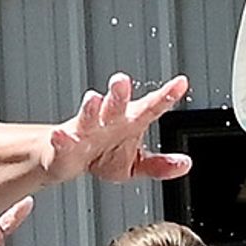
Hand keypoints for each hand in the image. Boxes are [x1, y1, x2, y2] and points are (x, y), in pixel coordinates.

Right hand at [45, 72, 194, 188]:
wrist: (69, 158)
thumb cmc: (104, 154)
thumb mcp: (136, 163)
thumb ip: (159, 165)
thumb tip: (185, 165)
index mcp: (130, 121)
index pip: (151, 107)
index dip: (166, 96)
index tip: (181, 83)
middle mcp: (109, 120)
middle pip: (116, 105)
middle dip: (119, 94)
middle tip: (122, 80)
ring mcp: (86, 130)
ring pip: (89, 116)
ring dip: (91, 108)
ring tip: (93, 98)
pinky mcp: (66, 145)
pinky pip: (64, 141)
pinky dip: (62, 138)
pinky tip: (60, 135)